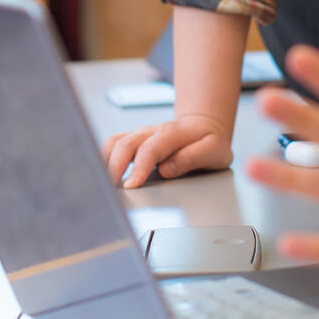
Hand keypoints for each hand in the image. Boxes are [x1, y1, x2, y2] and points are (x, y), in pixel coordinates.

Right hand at [101, 114, 233, 187]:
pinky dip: (103, 160)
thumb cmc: (210, 141)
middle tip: (110, 192)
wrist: (205, 126)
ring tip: (103, 187)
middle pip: (125, 143)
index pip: (151, 148)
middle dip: (114, 167)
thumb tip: (167, 169)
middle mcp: (153, 131)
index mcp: (174, 133)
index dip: (139, 167)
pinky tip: (103, 178)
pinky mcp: (134, 141)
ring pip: (114, 142)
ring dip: (105, 163)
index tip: (130, 186)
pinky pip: (112, 146)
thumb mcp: (215, 150)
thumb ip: (194, 157)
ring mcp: (141, 135)